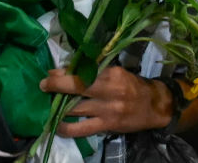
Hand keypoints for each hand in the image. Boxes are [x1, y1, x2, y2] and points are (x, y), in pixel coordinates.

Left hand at [42, 66, 171, 136]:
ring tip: (48, 104)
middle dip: (56, 85)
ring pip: (75, 108)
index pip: (82, 70)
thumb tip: (69, 69)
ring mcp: (107, 110)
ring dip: (58, 106)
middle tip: (43, 85)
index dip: (63, 72)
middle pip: (76, 86)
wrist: (154, 106)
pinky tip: (57, 126)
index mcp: (111, 73)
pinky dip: (66, 128)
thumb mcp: (117, 72)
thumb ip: (96, 70)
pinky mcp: (106, 126)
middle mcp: (109, 90)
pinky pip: (81, 129)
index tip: (50, 72)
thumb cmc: (132, 86)